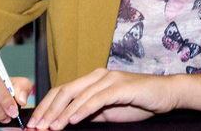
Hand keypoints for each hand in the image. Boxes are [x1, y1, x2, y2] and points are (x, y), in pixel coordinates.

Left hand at [28, 68, 177, 128]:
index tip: (34, 124)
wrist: (166, 94)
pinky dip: (82, 110)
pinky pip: (96, 99)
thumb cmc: (139, 102)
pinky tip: (72, 120)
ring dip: (62, 113)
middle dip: (48, 110)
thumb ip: (90, 112)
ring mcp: (108, 79)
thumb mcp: (110, 111)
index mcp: (92, 80)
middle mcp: (97, 75)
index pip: (62, 91)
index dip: (46, 107)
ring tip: (50, 127)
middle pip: (64, 91)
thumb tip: (67, 123)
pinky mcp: (120, 86)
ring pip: (77, 95)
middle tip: (36, 127)